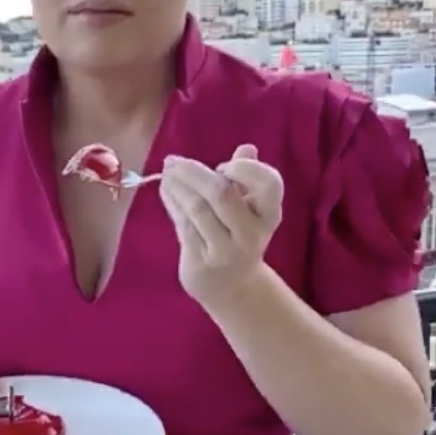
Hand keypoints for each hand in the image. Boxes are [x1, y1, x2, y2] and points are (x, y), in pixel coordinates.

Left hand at [159, 144, 282, 309]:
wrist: (230, 286)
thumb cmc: (237, 235)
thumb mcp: (248, 208)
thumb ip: (246, 177)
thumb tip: (247, 148)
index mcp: (269, 215)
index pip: (269, 184)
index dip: (245, 169)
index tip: (223, 166)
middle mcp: (252, 234)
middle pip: (223, 194)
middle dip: (194, 173)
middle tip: (174, 161)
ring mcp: (226, 251)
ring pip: (198, 208)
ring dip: (177, 185)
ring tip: (166, 172)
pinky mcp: (201, 261)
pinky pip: (183, 224)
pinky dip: (172, 201)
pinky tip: (166, 189)